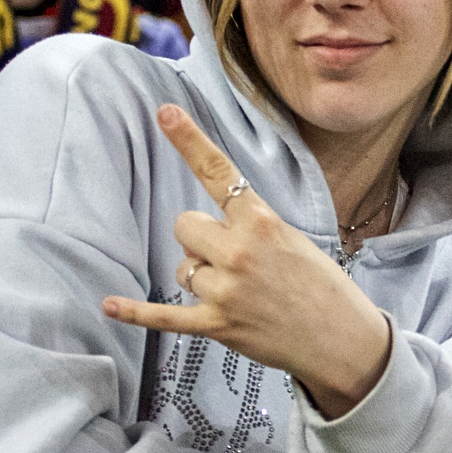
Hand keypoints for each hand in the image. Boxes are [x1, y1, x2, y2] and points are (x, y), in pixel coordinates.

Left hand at [101, 104, 391, 418]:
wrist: (342, 339)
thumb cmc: (322, 286)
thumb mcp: (294, 239)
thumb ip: (251, 226)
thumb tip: (205, 231)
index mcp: (262, 221)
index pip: (219, 173)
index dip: (190, 141)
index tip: (165, 113)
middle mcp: (240, 250)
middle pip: (185, 225)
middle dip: (200, 238)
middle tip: (235, 258)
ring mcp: (226, 289)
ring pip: (181, 268)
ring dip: (200, 276)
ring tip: (240, 293)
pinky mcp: (217, 324)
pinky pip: (163, 315)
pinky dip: (135, 312)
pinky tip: (109, 305)